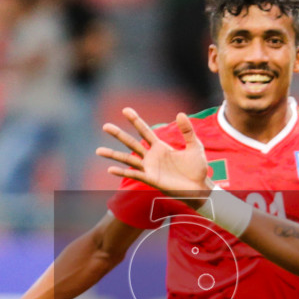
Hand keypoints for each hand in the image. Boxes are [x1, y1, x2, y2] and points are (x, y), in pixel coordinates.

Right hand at [97, 108, 211, 203]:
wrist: (200, 189)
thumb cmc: (198, 169)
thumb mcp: (195, 146)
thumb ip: (187, 131)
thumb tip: (180, 114)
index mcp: (161, 147)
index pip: (145, 131)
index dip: (135, 120)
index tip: (125, 110)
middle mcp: (152, 156)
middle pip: (131, 143)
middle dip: (118, 134)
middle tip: (105, 126)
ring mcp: (150, 168)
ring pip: (128, 159)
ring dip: (113, 155)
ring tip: (98, 150)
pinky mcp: (151, 179)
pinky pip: (134, 174)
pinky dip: (122, 171)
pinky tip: (110, 169)